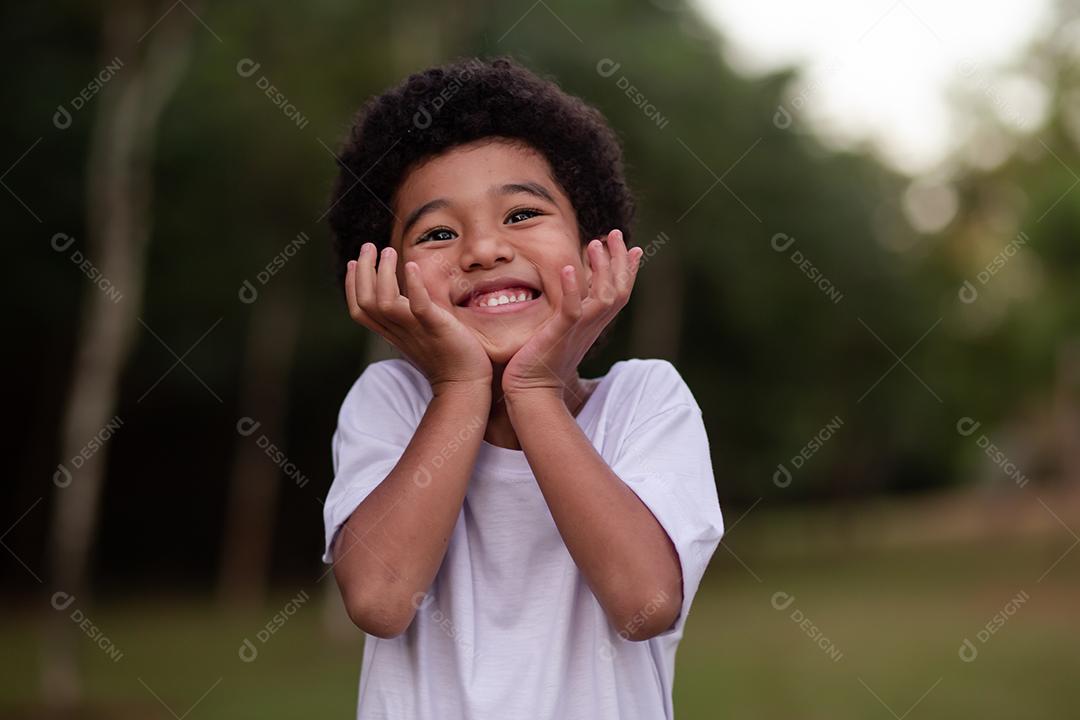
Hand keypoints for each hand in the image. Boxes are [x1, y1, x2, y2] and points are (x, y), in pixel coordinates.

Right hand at [345, 243, 492, 393]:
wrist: (465, 383)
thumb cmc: (447, 357)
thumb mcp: (419, 334)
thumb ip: (408, 316)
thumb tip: (404, 295)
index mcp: (392, 332)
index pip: (359, 309)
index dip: (352, 285)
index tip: (351, 262)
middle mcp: (398, 331)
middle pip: (365, 302)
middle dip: (362, 271)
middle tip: (368, 246)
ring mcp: (415, 330)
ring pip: (384, 302)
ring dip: (383, 273)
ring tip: (389, 251)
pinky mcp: (436, 328)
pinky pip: (419, 306)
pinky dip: (413, 286)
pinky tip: (412, 267)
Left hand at [502, 229, 642, 397]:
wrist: (533, 391)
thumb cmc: (543, 363)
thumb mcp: (563, 332)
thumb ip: (572, 313)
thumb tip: (574, 294)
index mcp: (594, 324)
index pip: (620, 293)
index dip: (629, 271)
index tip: (635, 248)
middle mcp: (592, 326)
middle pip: (619, 290)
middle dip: (620, 261)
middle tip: (616, 233)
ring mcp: (578, 330)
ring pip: (603, 297)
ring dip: (602, 269)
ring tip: (595, 244)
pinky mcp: (559, 334)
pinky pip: (571, 310)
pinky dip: (571, 289)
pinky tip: (567, 269)